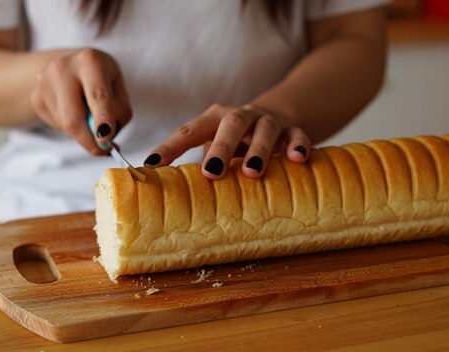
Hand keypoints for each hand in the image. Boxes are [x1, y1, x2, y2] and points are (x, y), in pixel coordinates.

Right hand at [30, 48, 131, 154]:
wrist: (70, 64)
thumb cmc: (101, 78)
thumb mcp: (118, 86)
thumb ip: (118, 110)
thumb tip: (106, 140)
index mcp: (89, 60)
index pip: (97, 96)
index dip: (103, 120)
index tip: (106, 139)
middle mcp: (62, 68)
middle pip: (73, 118)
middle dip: (89, 141)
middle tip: (103, 150)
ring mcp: (44, 83)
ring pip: (65, 126)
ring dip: (82, 133)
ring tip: (90, 117)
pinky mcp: (36, 98)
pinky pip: (57, 126)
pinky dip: (71, 129)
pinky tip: (75, 112)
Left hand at [144, 103, 310, 178]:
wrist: (278, 116)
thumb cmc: (235, 141)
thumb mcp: (214, 147)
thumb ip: (196, 166)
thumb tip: (168, 199)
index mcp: (213, 119)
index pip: (188, 131)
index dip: (168, 148)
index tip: (150, 166)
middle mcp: (240, 116)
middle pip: (230, 124)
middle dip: (221, 147)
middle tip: (212, 172)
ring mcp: (268, 121)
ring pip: (264, 129)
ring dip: (259, 150)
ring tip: (253, 173)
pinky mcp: (293, 129)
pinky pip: (297, 135)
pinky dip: (297, 145)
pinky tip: (296, 159)